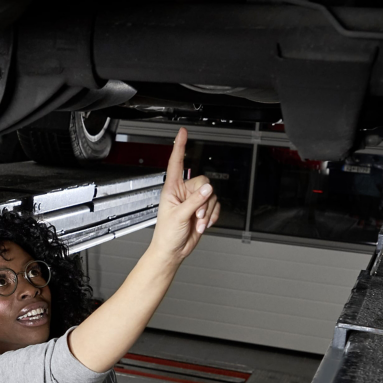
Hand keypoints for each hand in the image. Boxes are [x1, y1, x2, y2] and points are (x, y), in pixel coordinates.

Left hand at [149, 127, 220, 263]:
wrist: (173, 250)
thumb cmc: (167, 234)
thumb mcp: (179, 215)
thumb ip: (194, 201)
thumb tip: (207, 189)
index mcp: (171, 189)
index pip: (176, 163)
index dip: (179, 147)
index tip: (182, 132)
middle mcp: (183, 192)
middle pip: (203, 182)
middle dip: (203, 200)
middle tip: (196, 214)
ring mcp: (194, 201)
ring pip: (211, 196)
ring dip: (207, 212)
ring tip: (197, 223)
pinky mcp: (203, 210)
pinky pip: (215, 206)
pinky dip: (212, 216)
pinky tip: (202, 224)